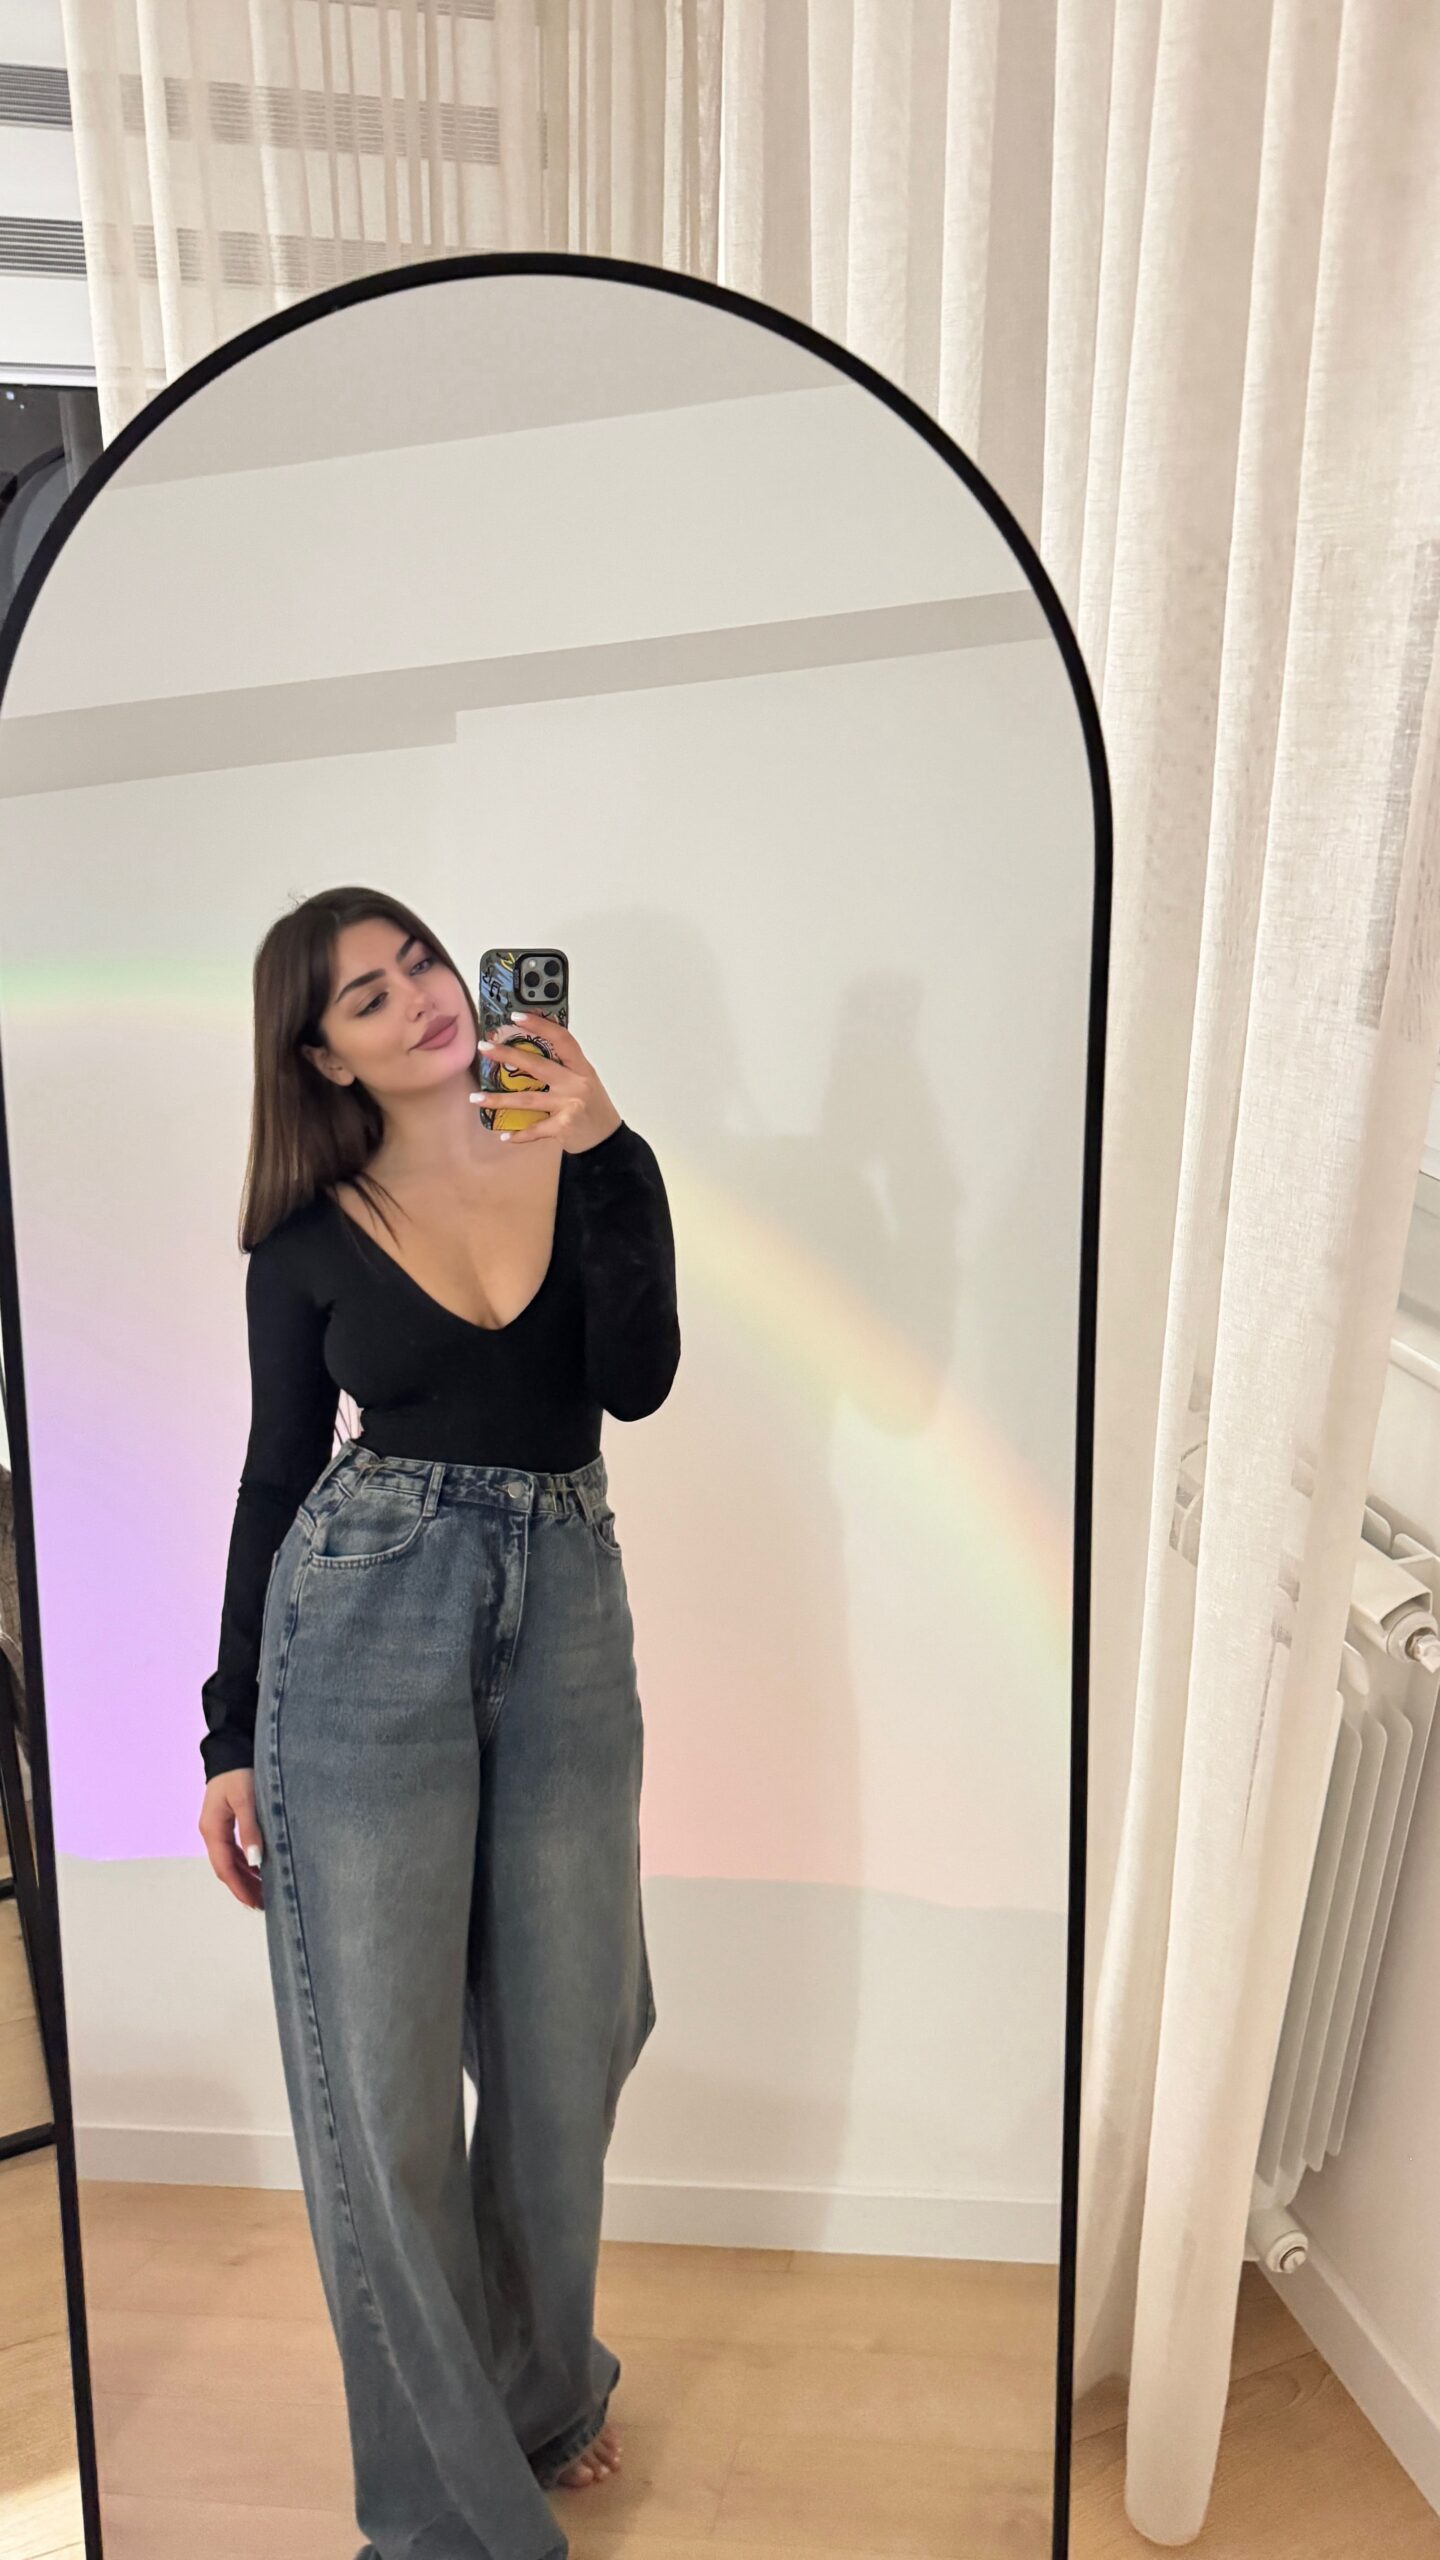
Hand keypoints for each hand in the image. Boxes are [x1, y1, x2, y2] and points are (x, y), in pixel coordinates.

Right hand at [199, 1770, 264, 1909]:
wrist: (231, 1749)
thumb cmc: (239, 1772)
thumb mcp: (246, 1800)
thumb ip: (250, 1830)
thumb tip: (256, 1861)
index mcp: (212, 1829)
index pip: (225, 1867)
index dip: (239, 1888)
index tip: (253, 1904)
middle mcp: (211, 1831)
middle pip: (226, 1867)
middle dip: (242, 1887)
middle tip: (263, 1905)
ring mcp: (217, 1827)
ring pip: (230, 1860)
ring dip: (245, 1876)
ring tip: (263, 1892)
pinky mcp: (225, 1821)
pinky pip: (234, 1849)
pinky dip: (246, 1862)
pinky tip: (259, 1869)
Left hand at [470, 1012, 622, 1152]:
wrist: (607, 1140)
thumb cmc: (592, 1106)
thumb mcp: (585, 1080)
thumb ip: (564, 1067)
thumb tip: (529, 1050)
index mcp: (581, 1068)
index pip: (562, 1039)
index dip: (540, 1025)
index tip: (516, 1016)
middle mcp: (576, 1084)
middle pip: (537, 1066)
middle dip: (508, 1056)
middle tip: (483, 1048)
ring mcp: (569, 1106)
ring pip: (527, 1100)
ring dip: (498, 1100)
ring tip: (475, 1097)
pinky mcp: (563, 1127)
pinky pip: (535, 1129)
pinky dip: (519, 1134)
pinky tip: (503, 1136)